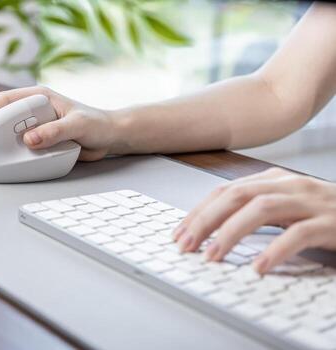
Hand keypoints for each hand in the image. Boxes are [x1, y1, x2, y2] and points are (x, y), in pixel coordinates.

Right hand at [0, 86, 118, 164]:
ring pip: (2, 135)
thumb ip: (54, 131)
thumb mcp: (78, 125)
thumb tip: (29, 140)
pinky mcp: (38, 142)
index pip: (7, 101)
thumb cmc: (97, 124)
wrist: (111, 137)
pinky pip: (14, 147)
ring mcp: (34, 127)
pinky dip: (0, 155)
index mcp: (40, 98)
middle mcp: (33, 111)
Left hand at [173, 167, 335, 273]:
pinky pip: (299, 234)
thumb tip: (213, 229)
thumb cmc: (324, 214)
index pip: (225, 191)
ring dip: (231, 233)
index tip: (178, 233)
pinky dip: (275, 250)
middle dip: (205, 220)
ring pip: (261, 209)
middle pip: (237, 196)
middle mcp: (289, 185)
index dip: (198, 211)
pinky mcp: (331, 223)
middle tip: (186, 245)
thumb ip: (254, 211)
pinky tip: (258, 267)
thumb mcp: (285, 207)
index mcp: (274, 180)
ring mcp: (311, 202)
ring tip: (212, 256)